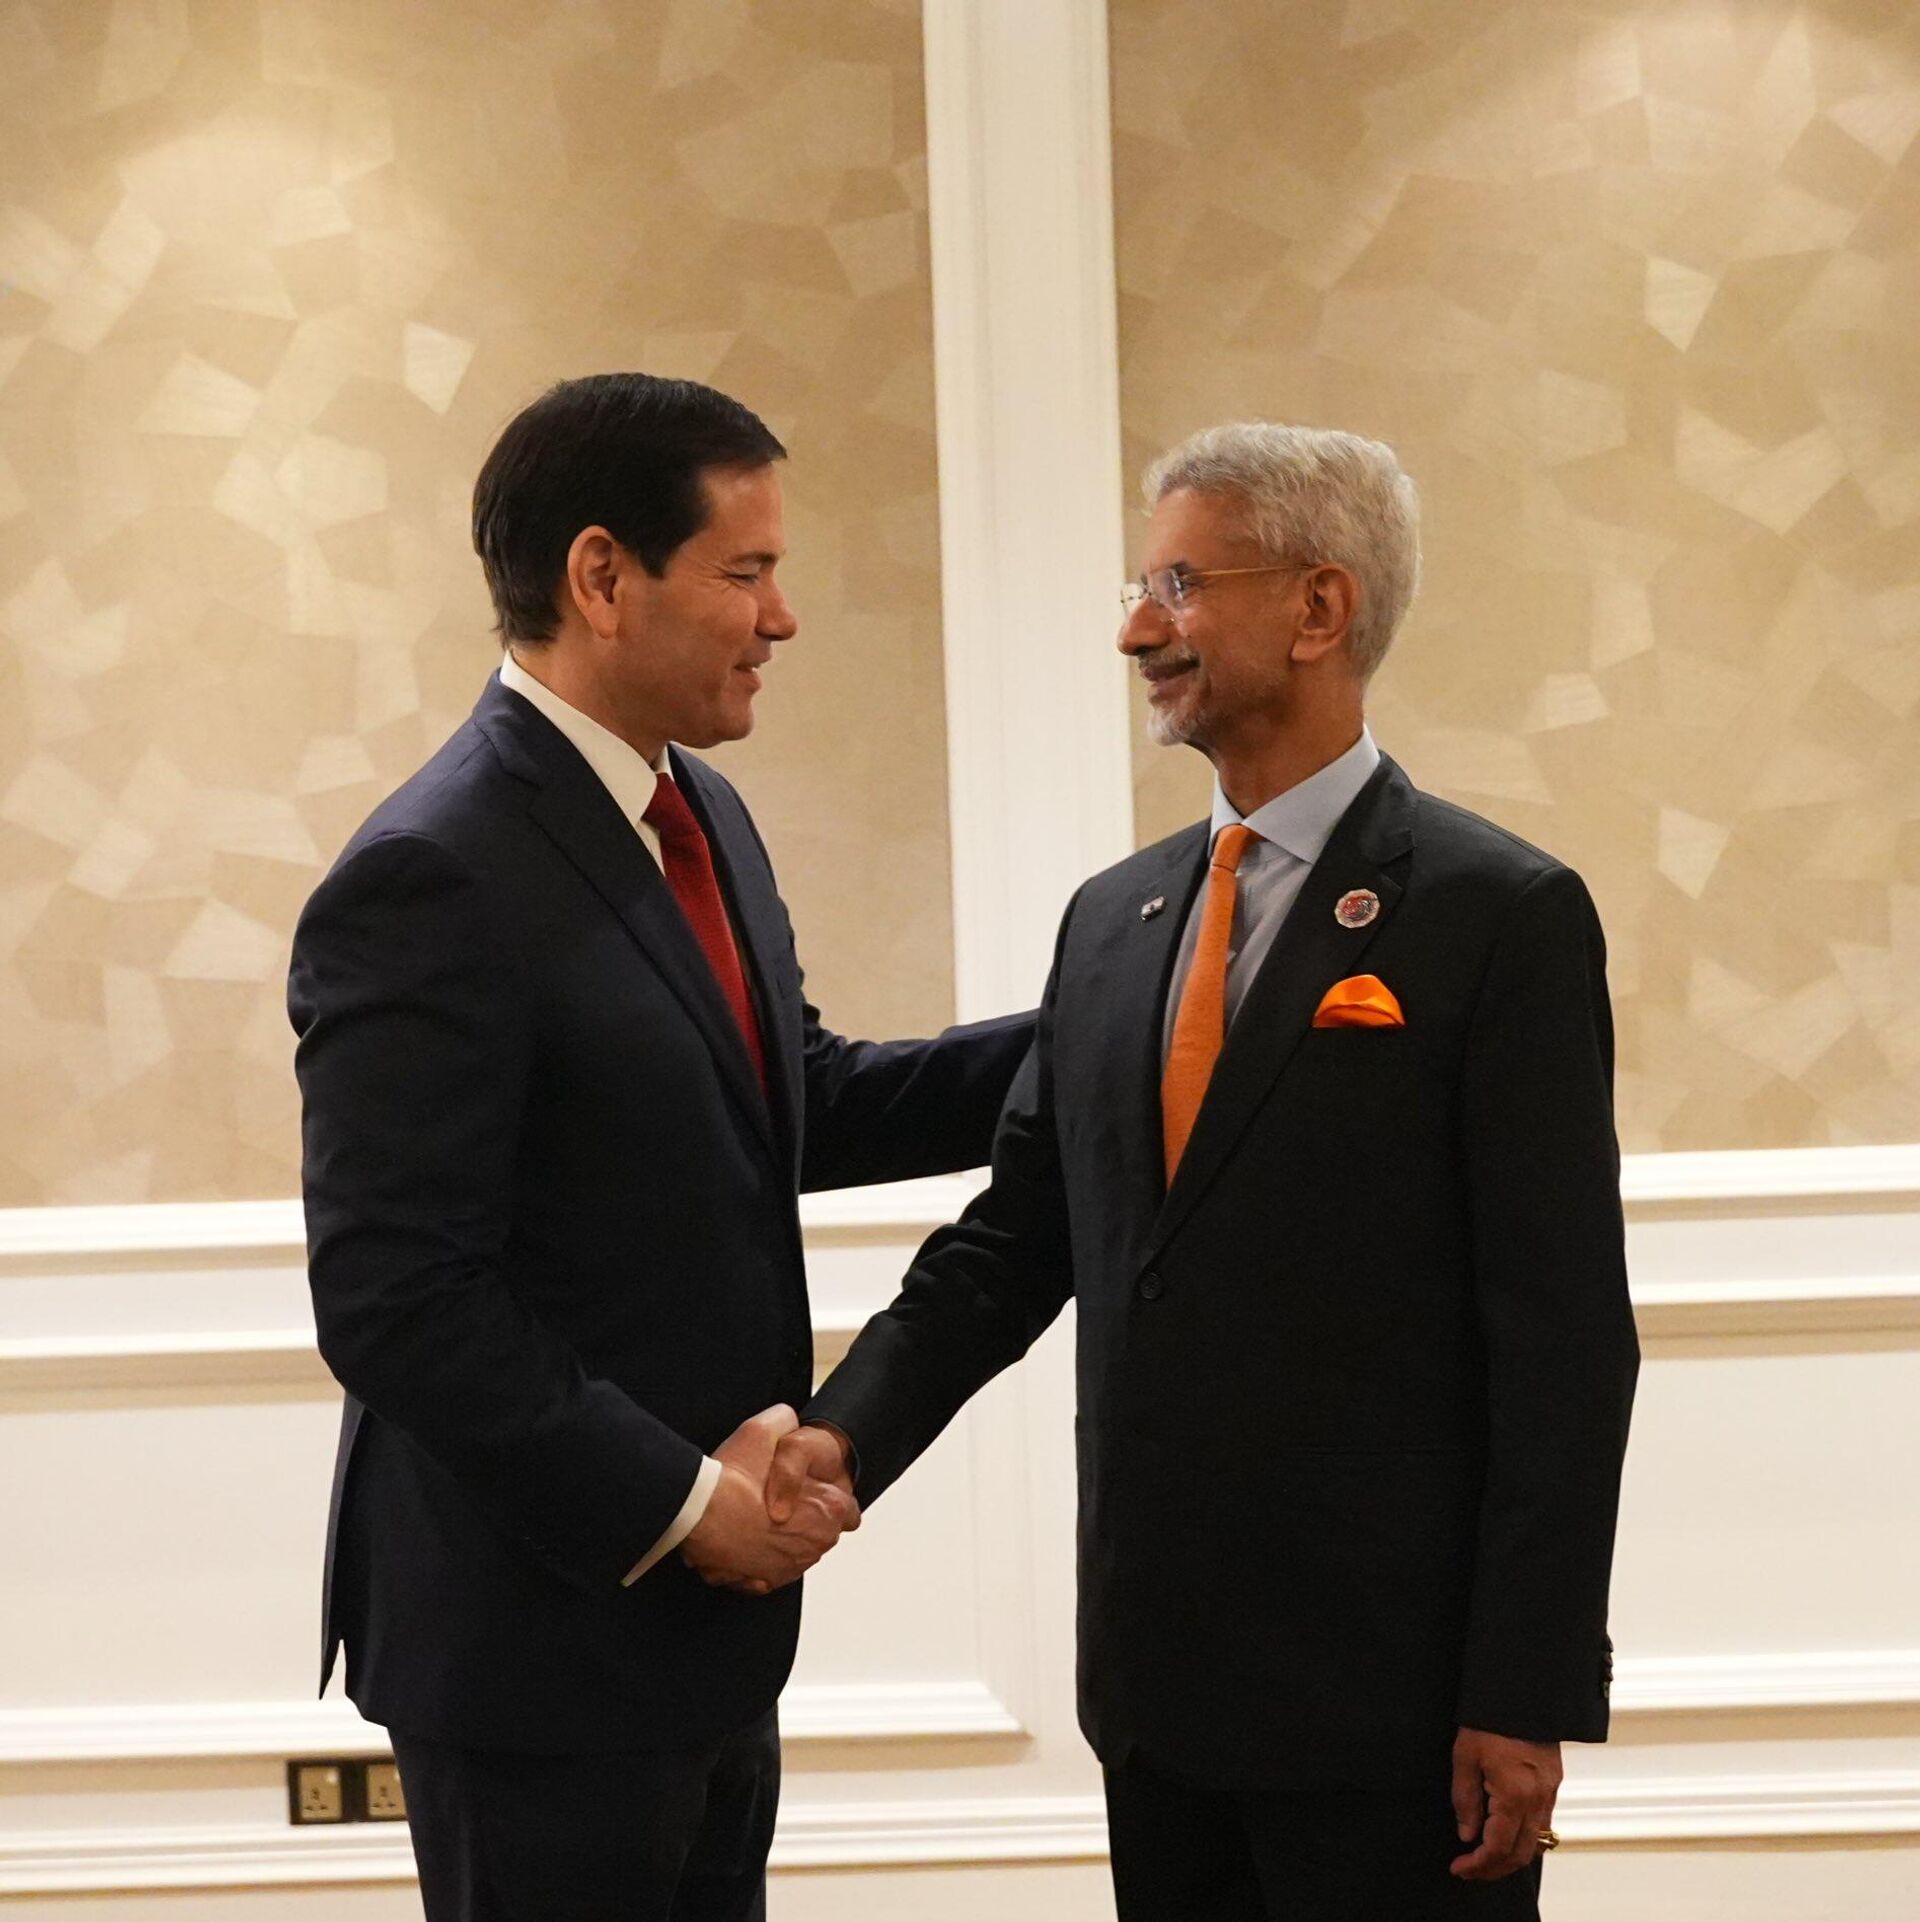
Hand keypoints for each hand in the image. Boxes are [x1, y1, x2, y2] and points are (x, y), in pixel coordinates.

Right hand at [680, 1406, 859, 1595]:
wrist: (696, 1514)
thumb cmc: (732, 1478)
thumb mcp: (762, 1429)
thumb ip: (784, 1420)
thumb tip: (788, 1422)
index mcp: (830, 1509)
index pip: (847, 1508)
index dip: (823, 1494)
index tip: (803, 1489)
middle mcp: (817, 1543)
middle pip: (818, 1529)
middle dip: (800, 1516)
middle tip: (769, 1498)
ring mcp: (791, 1566)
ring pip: (792, 1549)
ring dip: (777, 1536)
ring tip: (751, 1516)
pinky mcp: (764, 1582)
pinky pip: (766, 1570)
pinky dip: (756, 1558)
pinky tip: (740, 1538)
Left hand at [1449, 1727, 1561, 1880]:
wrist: (1520, 1692)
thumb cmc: (1489, 1720)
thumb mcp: (1465, 1757)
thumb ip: (1465, 1800)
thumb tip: (1467, 1834)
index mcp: (1515, 1795)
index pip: (1498, 1848)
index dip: (1477, 1865)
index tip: (1459, 1868)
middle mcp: (1538, 1800)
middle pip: (1520, 1855)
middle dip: (1493, 1869)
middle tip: (1469, 1870)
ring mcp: (1550, 1794)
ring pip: (1535, 1843)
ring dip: (1510, 1857)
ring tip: (1484, 1857)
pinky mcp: (1553, 1785)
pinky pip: (1542, 1824)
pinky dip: (1524, 1839)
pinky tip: (1504, 1833)